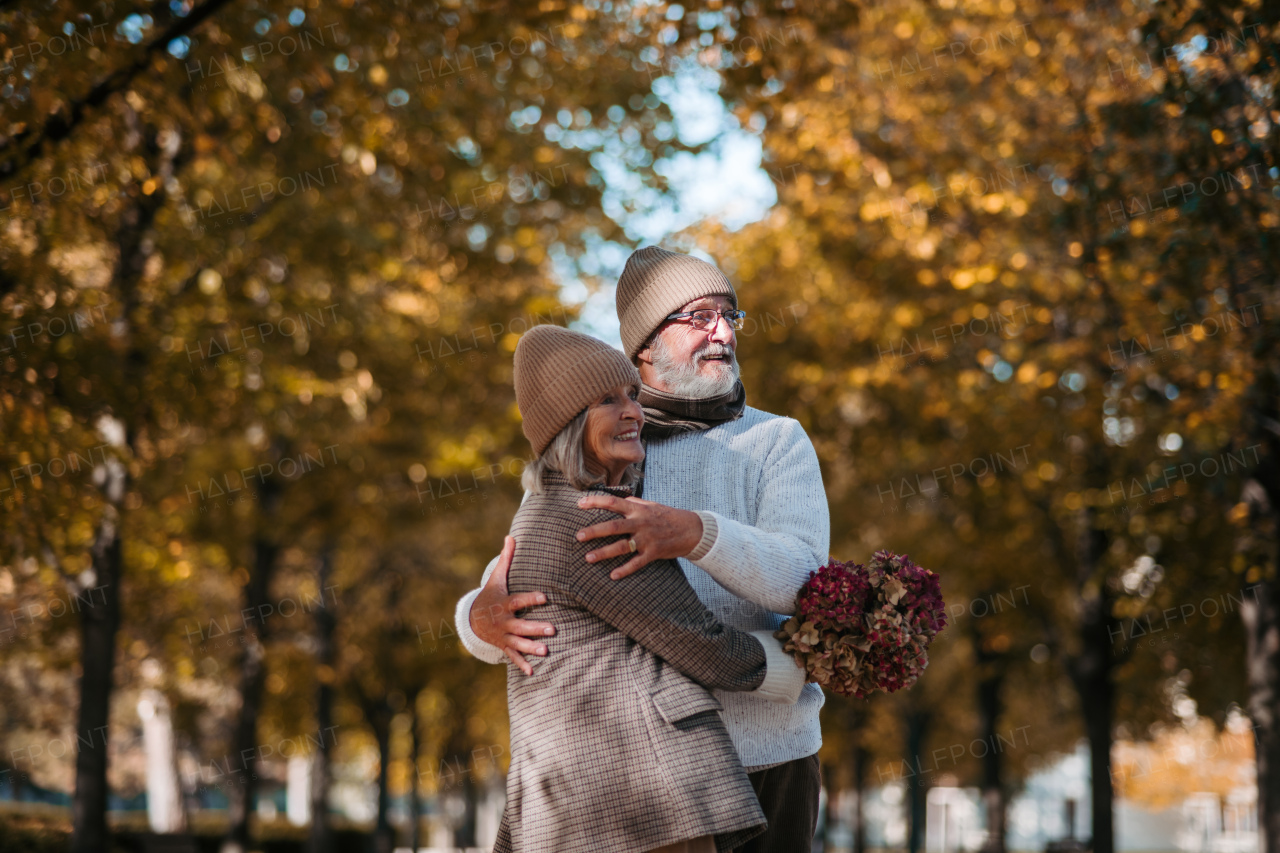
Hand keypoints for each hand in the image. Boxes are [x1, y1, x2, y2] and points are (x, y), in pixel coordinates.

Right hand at [469, 536, 555, 674]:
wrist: (472, 619)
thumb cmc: (492, 594)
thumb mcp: (496, 578)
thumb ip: (507, 559)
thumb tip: (511, 536)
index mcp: (504, 603)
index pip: (518, 600)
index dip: (531, 598)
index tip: (546, 597)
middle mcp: (503, 621)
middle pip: (520, 625)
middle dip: (535, 628)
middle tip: (552, 629)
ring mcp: (503, 635)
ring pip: (518, 642)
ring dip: (530, 647)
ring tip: (545, 651)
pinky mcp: (504, 646)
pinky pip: (512, 656)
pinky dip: (521, 664)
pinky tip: (532, 671)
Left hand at [574, 495, 703, 580]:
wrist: (691, 530)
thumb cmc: (668, 516)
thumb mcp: (651, 505)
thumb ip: (634, 502)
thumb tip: (619, 499)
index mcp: (638, 509)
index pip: (613, 502)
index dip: (595, 502)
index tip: (579, 503)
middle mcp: (641, 523)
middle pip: (614, 526)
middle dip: (595, 531)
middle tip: (578, 536)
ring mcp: (647, 539)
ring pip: (622, 546)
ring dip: (604, 553)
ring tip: (588, 558)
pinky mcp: (654, 553)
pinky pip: (637, 563)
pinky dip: (625, 570)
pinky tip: (613, 576)